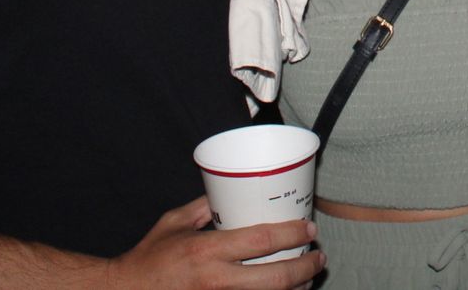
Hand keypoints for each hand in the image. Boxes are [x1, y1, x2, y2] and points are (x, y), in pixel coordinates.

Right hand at [106, 197, 323, 288]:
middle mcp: (216, 281)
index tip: (309, 228)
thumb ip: (204, 206)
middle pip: (275, 278)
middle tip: (318, 256)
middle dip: (305, 268)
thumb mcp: (174, 223)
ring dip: (296, 289)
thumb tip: (232, 188)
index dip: (292, 234)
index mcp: (207, 251)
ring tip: (308, 277)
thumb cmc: (150, 258)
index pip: (262, 240)